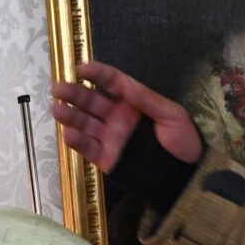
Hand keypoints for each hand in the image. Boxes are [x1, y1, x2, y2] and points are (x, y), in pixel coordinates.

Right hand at [48, 62, 202, 171]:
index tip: (82, 68)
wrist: (187, 176)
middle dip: (75, 94)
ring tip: (57, 110)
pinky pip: (88, 148)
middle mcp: (118, 117)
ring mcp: (111, 137)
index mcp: (134, 103)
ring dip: (71, 116)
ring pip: (86, 124)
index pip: (113, 84)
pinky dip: (77, 142)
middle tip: (58, 88)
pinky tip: (68, 134)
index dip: (98, 75)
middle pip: (93, 102)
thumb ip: (145, 98)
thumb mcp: (171, 114)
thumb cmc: (184, 140)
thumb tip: (122, 82)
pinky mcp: (107, 158)